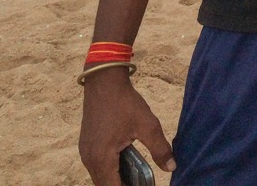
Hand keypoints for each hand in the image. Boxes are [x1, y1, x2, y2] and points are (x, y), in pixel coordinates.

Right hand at [79, 69, 174, 184]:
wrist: (104, 82)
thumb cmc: (125, 102)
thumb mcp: (147, 124)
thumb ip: (159, 149)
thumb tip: (172, 167)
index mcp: (102, 158)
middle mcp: (89, 159)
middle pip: (104, 185)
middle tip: (142, 183)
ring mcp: (85, 152)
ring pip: (100, 177)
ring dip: (115, 180)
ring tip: (136, 179)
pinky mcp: (86, 145)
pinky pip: (97, 166)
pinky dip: (109, 171)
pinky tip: (125, 167)